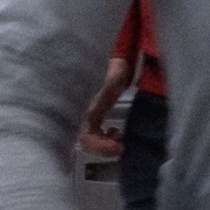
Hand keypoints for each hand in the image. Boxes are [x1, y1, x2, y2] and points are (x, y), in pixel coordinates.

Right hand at [79, 50, 135, 166]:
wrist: (122, 61)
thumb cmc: (117, 69)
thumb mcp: (112, 84)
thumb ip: (102, 99)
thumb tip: (91, 119)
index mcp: (90, 110)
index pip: (87, 138)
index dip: (100, 147)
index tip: (118, 147)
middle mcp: (90, 115)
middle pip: (88, 142)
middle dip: (104, 148)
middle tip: (121, 147)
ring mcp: (95, 115)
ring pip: (94, 139)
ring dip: (106, 143)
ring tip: (119, 137)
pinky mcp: (101, 114)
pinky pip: (99, 133)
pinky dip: (108, 138)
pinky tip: (117, 132)